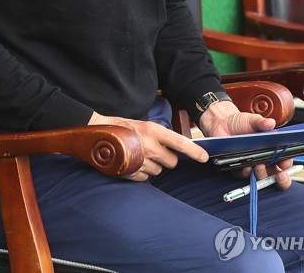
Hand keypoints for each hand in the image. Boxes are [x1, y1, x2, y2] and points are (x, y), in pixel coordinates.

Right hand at [88, 111, 208, 180]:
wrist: (99, 132)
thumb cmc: (124, 127)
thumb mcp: (144, 125)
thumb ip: (160, 137)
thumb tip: (176, 148)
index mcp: (154, 131)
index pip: (180, 143)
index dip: (194, 151)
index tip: (204, 157)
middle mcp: (149, 146)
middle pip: (172, 162)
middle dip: (167, 159)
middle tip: (156, 151)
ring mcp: (140, 160)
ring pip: (159, 171)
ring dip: (153, 165)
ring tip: (140, 155)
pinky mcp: (131, 172)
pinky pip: (146, 178)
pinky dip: (142, 172)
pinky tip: (134, 162)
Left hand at [198, 100, 292, 189]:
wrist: (222, 122)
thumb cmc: (240, 122)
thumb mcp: (252, 120)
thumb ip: (262, 123)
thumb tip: (271, 123)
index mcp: (271, 149)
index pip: (284, 161)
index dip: (287, 165)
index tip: (286, 162)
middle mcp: (263, 159)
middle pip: (276, 174)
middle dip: (281, 178)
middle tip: (280, 174)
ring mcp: (252, 165)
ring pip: (262, 177)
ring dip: (263, 174)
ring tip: (259, 166)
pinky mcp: (239, 167)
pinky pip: (244, 176)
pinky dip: (246, 173)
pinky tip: (247, 167)